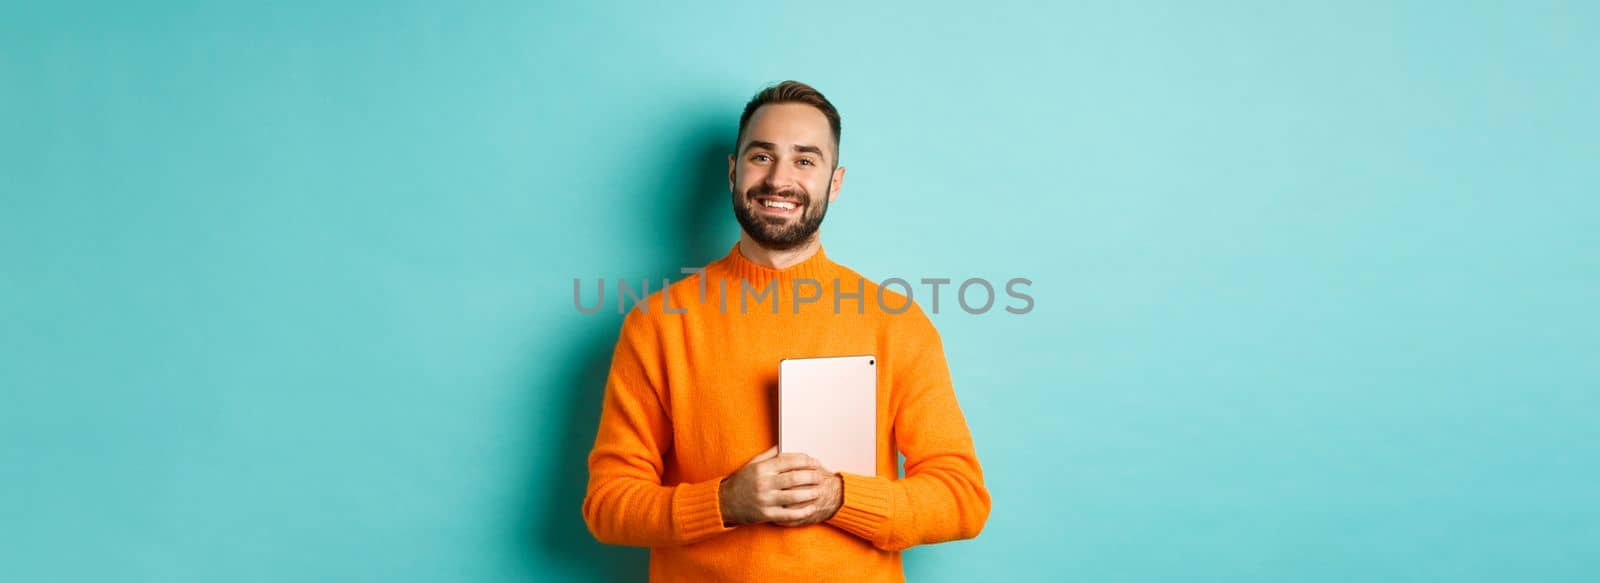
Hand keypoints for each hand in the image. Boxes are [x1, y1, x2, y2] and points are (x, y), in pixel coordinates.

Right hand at [718, 446, 834, 525]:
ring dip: (809, 493)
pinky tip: (811, 508)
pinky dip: (802, 512)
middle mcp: (764, 483)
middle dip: (810, 476)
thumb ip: (769, 455)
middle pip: (793, 478)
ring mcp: (765, 500)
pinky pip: (788, 514)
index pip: (787, 461)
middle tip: (820, 476)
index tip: (815, 462)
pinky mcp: (766, 514)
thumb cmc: (740, 481)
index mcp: (762, 469)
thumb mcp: (751, 464)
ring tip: (819, 491)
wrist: (723, 502)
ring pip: (793, 496)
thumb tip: (784, 446)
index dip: (804, 461)